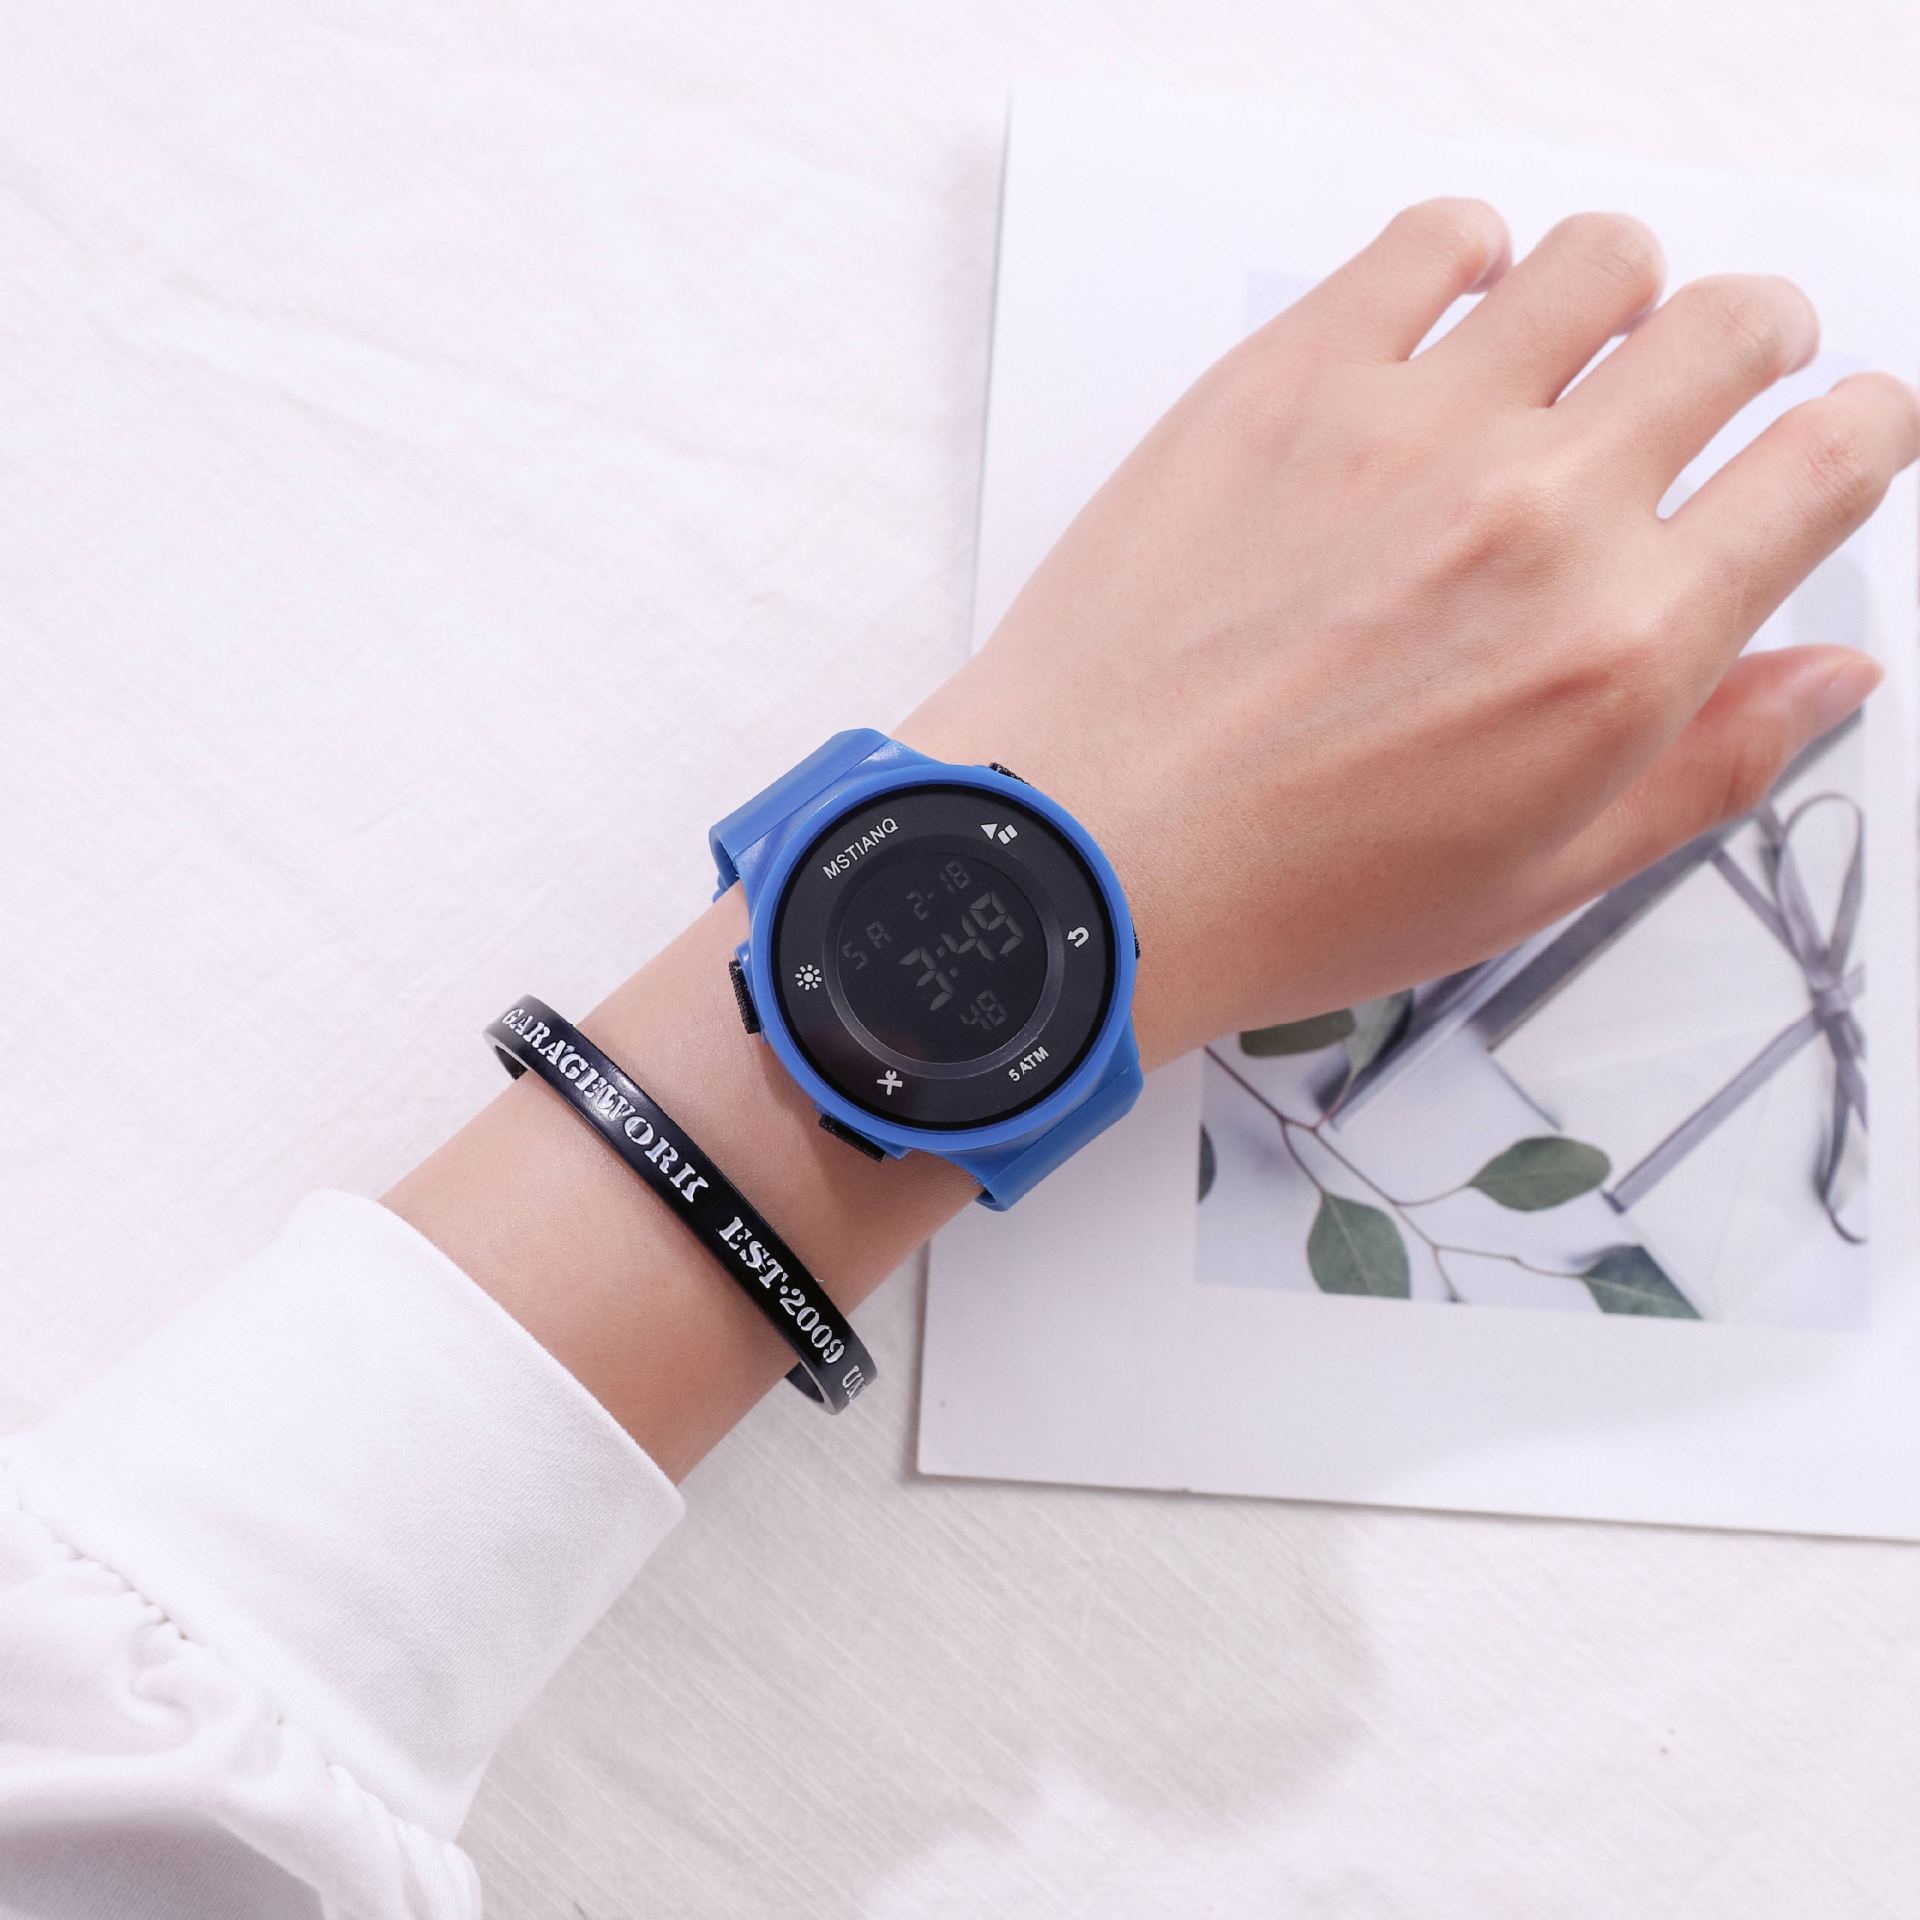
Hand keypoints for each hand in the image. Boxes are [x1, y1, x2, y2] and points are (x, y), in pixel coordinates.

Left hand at [903, 200, 1919, 1065]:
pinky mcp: (1289, 377)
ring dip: (1620, 290)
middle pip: (1729, 332)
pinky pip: (1433, 238)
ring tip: (1573, 346)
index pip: (1826, 469)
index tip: (1840, 430)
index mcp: (1622, 648)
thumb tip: (1834, 676)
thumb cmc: (1282, 891)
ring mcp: (1412, 428)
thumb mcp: (1535, 880)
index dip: (1857, 433)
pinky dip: (1470, 255)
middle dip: (1754, 340)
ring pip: (1598, 260)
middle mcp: (1538, 514)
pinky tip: (1449, 308)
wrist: (1083, 856)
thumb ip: (1708, 764)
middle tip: (1721, 366)